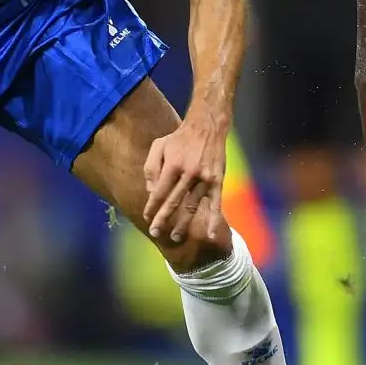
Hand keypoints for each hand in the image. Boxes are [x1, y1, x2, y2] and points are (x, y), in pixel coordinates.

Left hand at [142, 114, 225, 243]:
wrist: (207, 127)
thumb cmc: (179, 138)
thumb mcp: (159, 146)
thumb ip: (151, 168)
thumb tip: (150, 192)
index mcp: (173, 165)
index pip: (159, 192)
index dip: (152, 207)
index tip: (147, 217)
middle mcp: (189, 173)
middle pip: (173, 202)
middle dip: (163, 219)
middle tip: (155, 233)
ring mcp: (205, 178)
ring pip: (192, 206)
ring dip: (183, 223)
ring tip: (175, 237)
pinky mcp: (218, 181)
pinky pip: (216, 204)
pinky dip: (213, 220)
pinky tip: (209, 234)